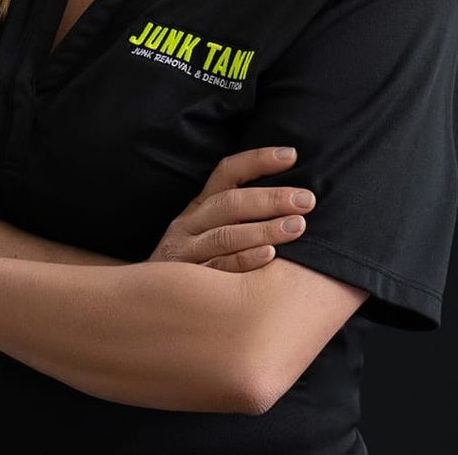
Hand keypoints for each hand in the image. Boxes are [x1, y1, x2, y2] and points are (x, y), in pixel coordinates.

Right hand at [150, 146, 314, 271]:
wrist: (150, 302)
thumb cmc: (196, 265)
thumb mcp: (208, 234)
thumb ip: (239, 217)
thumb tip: (294, 200)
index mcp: (199, 208)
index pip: (227, 174)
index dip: (257, 161)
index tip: (292, 155)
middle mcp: (189, 225)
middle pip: (229, 204)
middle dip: (271, 199)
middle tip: (306, 200)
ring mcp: (184, 252)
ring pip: (224, 235)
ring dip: (263, 229)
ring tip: (298, 226)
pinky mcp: (186, 283)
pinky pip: (218, 268)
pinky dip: (245, 261)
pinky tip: (270, 256)